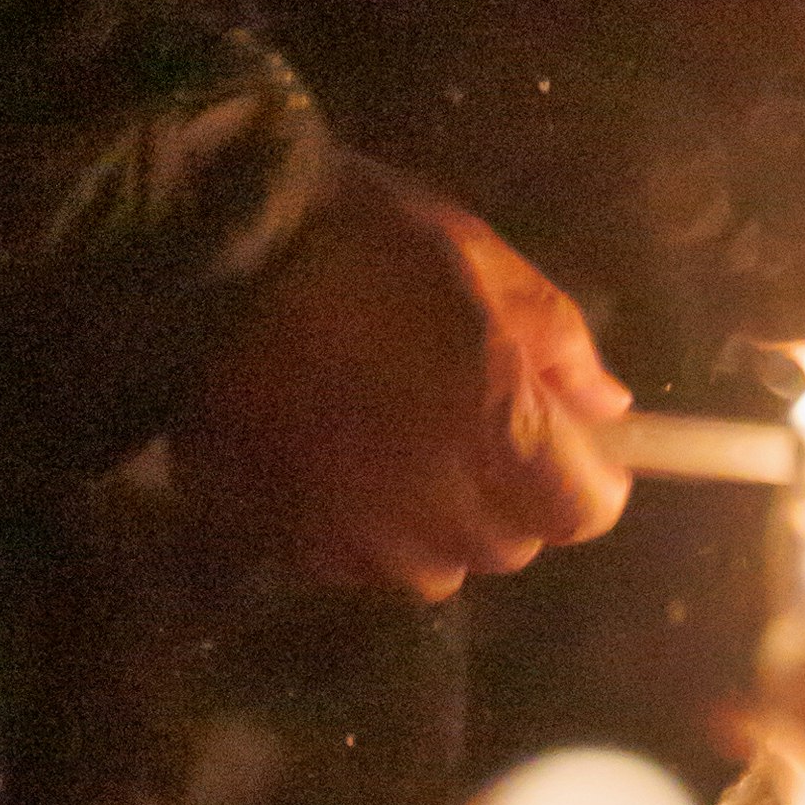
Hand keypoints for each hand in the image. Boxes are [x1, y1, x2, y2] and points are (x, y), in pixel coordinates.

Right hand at [169, 155, 630, 599]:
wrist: (195, 254)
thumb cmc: (352, 236)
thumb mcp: (475, 257)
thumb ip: (556, 342)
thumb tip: (609, 410)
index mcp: (496, 425)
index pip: (583, 512)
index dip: (585, 480)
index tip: (570, 446)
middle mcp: (435, 504)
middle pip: (510, 546)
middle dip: (508, 497)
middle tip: (470, 424)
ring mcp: (357, 535)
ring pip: (434, 568)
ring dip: (435, 522)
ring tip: (396, 445)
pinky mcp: (290, 545)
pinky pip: (356, 563)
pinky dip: (363, 528)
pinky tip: (334, 460)